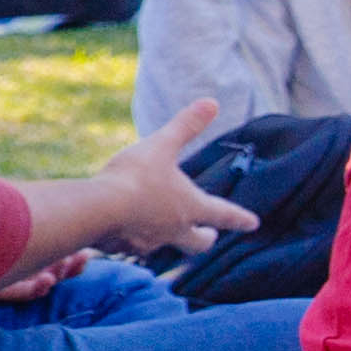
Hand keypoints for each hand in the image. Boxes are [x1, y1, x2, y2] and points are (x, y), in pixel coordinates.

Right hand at [69, 98, 254, 256]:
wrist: (97, 209)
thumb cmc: (135, 177)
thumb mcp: (162, 145)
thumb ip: (186, 126)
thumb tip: (212, 102)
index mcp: (191, 206)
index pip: (224, 214)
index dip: (240, 218)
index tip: (253, 223)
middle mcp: (175, 230)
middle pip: (198, 243)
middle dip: (205, 239)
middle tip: (209, 236)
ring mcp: (149, 242)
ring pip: (165, 245)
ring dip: (167, 238)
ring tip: (159, 229)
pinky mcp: (122, 248)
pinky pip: (133, 247)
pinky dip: (133, 239)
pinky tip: (122, 231)